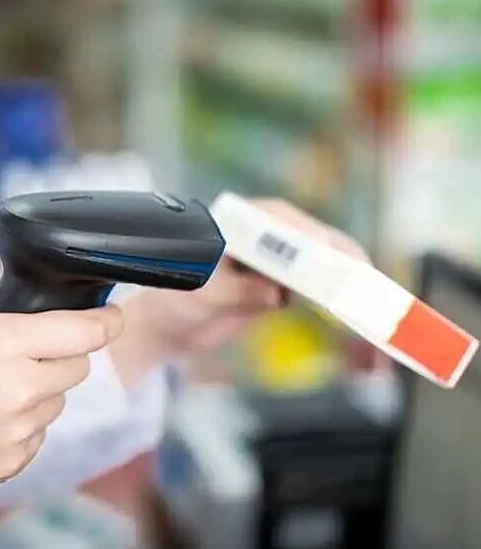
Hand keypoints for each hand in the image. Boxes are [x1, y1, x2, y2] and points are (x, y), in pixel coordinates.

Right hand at [0, 298, 122, 496]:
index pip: (87, 331)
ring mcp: (20, 429)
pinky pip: (38, 435)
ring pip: (58, 402)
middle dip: (62, 358)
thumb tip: (31, 313)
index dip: (107, 321)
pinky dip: (23, 425)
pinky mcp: (13, 462)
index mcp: (8, 342)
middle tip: (28, 358)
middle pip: (78, 367)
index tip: (113, 318)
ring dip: (40, 394)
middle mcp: (23, 387)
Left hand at [109, 197, 367, 384]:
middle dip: (348, 267)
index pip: (290, 225)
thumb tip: (277, 292)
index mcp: (247, 223)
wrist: (172, 325)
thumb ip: (237, 290)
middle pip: (320, 245)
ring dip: (352, 289)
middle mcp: (269, 236)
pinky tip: (357, 324)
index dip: (317, 242)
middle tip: (372, 292)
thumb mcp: (204, 295)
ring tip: (376, 313)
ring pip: (328, 269)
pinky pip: (320, 293)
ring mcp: (281, 262)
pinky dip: (340, 308)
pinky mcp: (285, 287)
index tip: (336, 261)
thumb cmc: (177, 298)